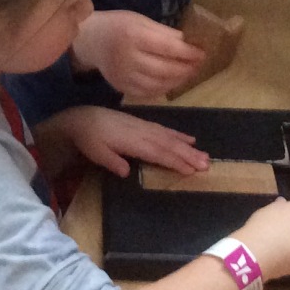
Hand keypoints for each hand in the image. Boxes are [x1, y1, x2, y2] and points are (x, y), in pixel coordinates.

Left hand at [37, 105, 208, 178]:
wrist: (83, 118)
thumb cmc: (89, 139)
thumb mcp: (96, 153)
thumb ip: (112, 162)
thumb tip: (127, 172)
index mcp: (132, 141)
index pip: (157, 153)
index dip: (174, 161)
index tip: (190, 170)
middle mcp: (142, 132)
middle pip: (168, 145)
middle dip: (188, 155)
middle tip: (206, 165)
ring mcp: (144, 127)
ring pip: (170, 137)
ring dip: (188, 147)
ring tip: (204, 156)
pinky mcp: (144, 124)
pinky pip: (165, 130)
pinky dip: (178, 135)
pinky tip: (189, 140)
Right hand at [71, 10, 204, 100]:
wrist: (90, 40)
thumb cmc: (118, 26)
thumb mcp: (141, 20)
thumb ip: (164, 32)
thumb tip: (188, 44)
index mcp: (133, 36)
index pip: (167, 47)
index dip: (188, 52)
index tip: (202, 53)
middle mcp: (127, 58)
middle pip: (164, 69)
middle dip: (186, 69)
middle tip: (198, 65)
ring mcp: (123, 76)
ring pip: (158, 85)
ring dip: (177, 81)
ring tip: (188, 74)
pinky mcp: (121, 87)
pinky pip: (147, 93)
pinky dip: (163, 89)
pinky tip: (171, 82)